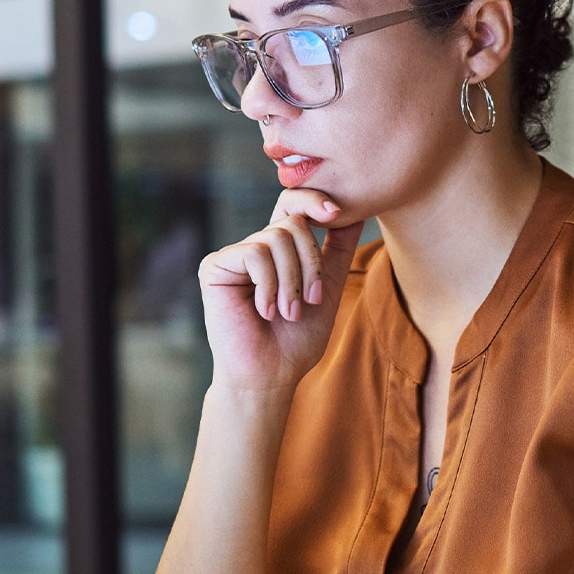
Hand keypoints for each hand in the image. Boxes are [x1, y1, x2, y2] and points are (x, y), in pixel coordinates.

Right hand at [197, 188, 364, 393]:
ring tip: (288, 312)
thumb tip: (358, 212)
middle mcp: (255, 247)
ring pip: (277, 237)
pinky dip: (269, 285)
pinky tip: (265, 311)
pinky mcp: (214, 266)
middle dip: (311, 262)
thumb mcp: (328, 287)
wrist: (271, 374)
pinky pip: (255, 254)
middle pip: (292, 221)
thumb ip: (339, 249)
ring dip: (292, 280)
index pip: (294, 205)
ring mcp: (233, 256)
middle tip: (311, 300)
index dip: (314, 200)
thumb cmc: (297, 339)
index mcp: (279, 250)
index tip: (336, 212)